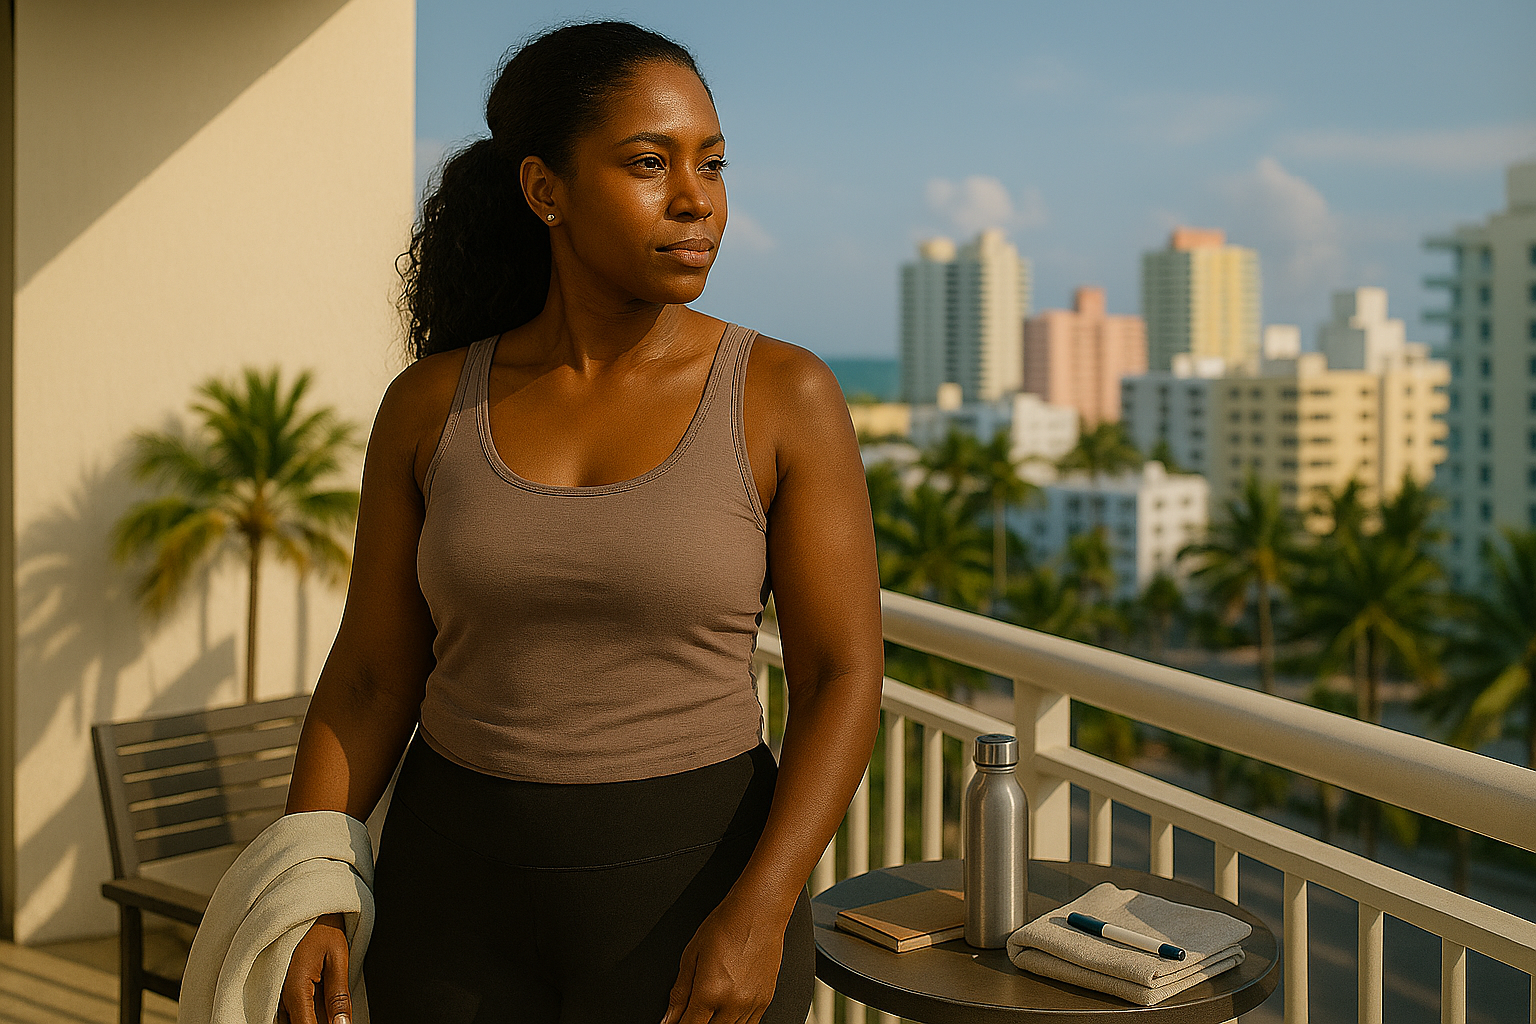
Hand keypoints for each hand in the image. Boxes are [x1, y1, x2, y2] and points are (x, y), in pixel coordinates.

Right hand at [278, 913, 351, 1023]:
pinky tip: (320, 1006)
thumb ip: (339, 996)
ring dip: (311, 1017)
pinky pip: (289, 1013)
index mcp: (295, 990)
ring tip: (326, 1001)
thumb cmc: (322, 928)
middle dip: (317, 1022)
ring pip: (292, 1021)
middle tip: (337, 1014)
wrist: (305, 907)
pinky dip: (305, 1014)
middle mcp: (280, 997)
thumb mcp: (337, 958)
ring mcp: (277, 995)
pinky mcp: (279, 991)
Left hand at [662, 892, 786, 1023]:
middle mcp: (732, 1003)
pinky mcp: (765, 1001)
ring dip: (716, 1023)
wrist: (758, 912)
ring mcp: (751, 1004)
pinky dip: (734, 1023)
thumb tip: (669, 1018)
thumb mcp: (691, 956)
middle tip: (694, 1010)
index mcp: (709, 992)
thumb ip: (679, 992)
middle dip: (697, 1023)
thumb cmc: (726, 926)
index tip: (676, 1022)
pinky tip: (727, 1011)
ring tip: (712, 1006)